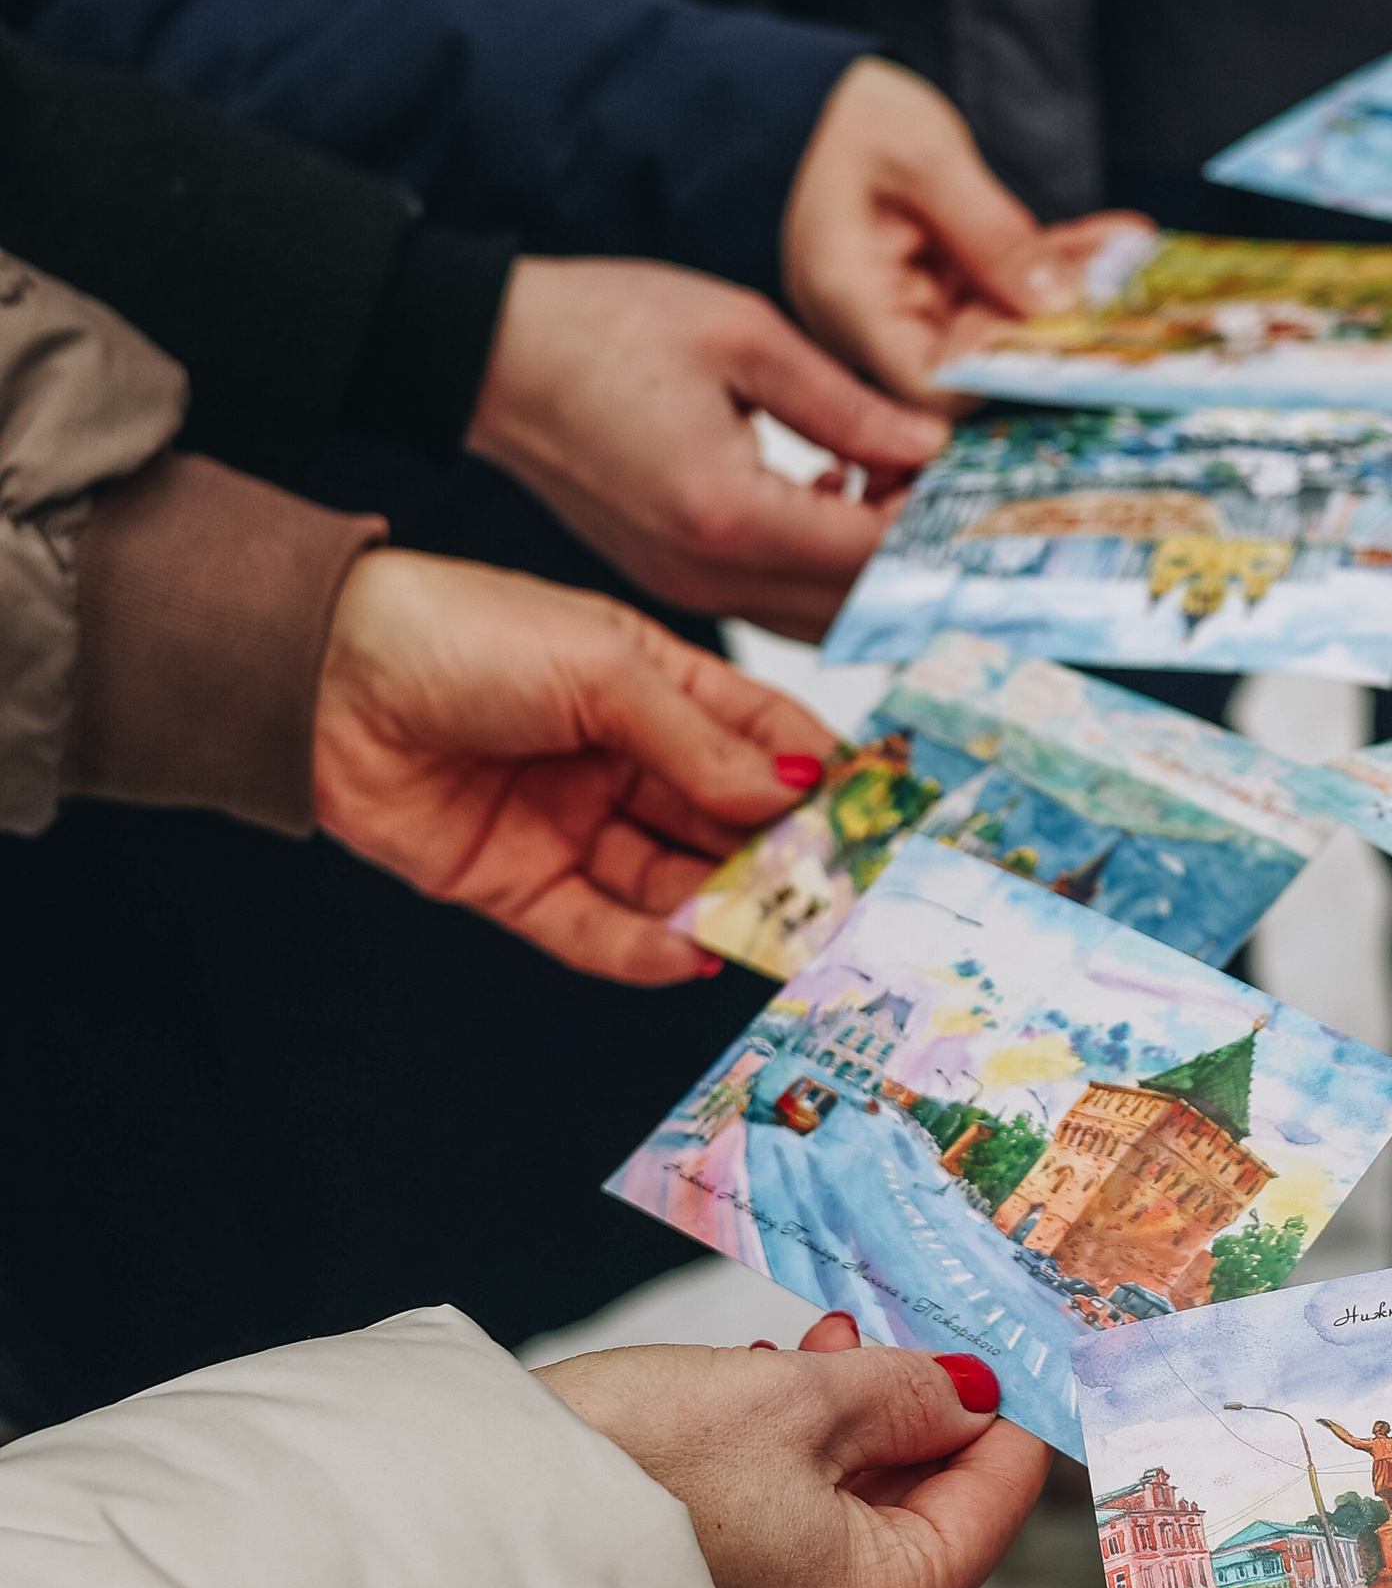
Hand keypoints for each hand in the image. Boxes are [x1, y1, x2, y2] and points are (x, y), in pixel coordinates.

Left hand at [309, 550, 835, 980]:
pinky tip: (688, 953)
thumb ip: (696, 738)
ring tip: (772, 936)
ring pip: (672, 883)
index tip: (878, 820)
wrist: (317, 676)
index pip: (762, 738)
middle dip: (783, 861)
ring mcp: (573, 824)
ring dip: (722, 912)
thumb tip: (793, 790)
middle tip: (840, 900)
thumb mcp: (600, 668)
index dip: (821, 778)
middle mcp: (622, 759)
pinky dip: (643, 949)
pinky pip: (597, 930)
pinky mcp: (519, 885)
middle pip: (726, 823)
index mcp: (654, 686)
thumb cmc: (460, 634)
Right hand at [470, 257, 947, 640]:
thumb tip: (936, 450)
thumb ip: (850, 406)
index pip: (874, 557)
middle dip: (921, 558)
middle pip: (855, 606)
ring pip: (819, 618)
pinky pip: (774, 601)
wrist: (489, 356)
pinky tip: (839, 494)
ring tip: (905, 488)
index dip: (942, 528)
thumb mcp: (745, 337)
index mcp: (726, 512)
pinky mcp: (672, 580)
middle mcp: (705, 573)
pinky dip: (824, 567)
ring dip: (874, 570)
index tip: (986, 484)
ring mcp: (684, 587)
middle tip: (964, 491)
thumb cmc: (604, 326)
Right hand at [539, 1329, 1045, 1587]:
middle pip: (920, 1517)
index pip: (993, 1504)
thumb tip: (968, 1392)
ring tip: (808, 1352)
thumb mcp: (792, 1400)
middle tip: (875, 1332)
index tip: (996, 1349)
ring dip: (839, 1433)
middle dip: (904, 1413)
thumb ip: (901, 1393)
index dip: (998, 1413)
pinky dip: (784, 1478)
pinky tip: (753, 1410)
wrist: (471, 1533)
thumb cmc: (630, 1475)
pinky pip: (786, 1550)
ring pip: (848, 1525)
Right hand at [783, 56, 1131, 400]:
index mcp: (850, 298)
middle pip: (977, 361)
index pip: (930, 381)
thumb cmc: (850, 119)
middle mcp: (878, 322)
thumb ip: (989, 231)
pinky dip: (1057, 267)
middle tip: (1131, 301)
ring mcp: (912, 309)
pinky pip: (1007, 292)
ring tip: (1134, 260)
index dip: (1001, 375)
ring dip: (1070, 292)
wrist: (821, 99)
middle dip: (1056, 331)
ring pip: (1005, 323)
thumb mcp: (925, 157)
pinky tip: (1114, 242)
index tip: (1074, 346)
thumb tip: (1053, 301)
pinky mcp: (942, 291)